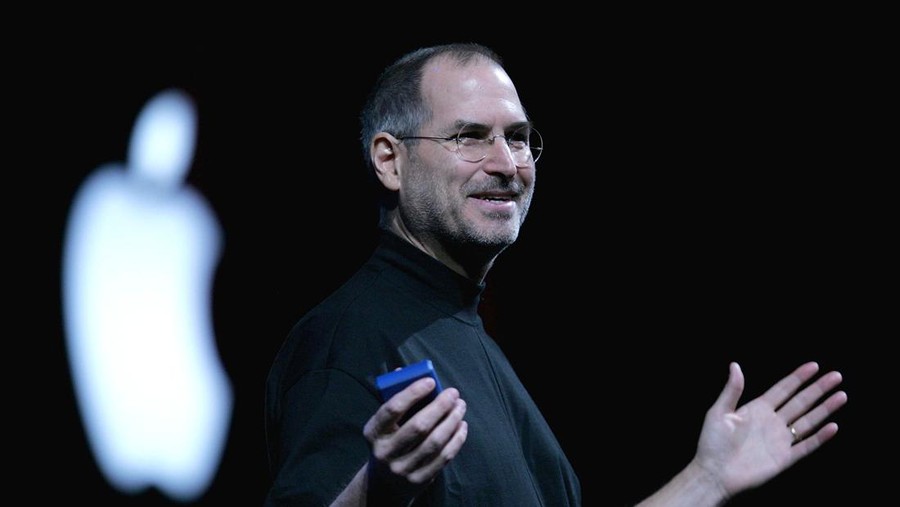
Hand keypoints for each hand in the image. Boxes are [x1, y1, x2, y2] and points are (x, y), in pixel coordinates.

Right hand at [362, 377, 467, 503]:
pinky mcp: (419, 480)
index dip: (413, 393)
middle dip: (440, 406)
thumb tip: (403, 371)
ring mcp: (402, 469)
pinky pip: (443, 457)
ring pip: (434, 442)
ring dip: (452, 421)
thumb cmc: (388, 441)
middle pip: (418, 426)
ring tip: (460, 407)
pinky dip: (456, 439)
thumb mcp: (383, 424)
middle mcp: (385, 452)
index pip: (393, 409)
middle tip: (454, 394)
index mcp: (373, 432)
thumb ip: (393, 398)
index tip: (431, 381)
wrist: (384, 483)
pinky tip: (462, 426)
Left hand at [695, 361, 847, 498]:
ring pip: (808, 421)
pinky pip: (806, 446)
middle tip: (836, 376)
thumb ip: (732, 390)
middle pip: (800, 401)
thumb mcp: (719, 412)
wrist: (713, 472)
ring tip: (841, 395)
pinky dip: (820, 437)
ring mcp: (780, 439)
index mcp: (757, 408)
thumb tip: (735, 365)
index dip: (798, 377)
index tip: (814, 366)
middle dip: (818, 389)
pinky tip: (833, 427)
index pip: (783, 389)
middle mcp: (772, 422)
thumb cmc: (712, 443)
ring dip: (825, 409)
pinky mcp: (784, 458)